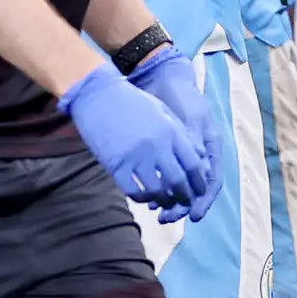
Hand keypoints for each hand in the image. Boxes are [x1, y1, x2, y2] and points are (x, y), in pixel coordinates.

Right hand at [61, 59, 212, 214]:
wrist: (98, 95)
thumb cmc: (131, 101)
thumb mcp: (162, 111)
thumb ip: (179, 134)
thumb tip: (196, 156)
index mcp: (172, 132)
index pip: (194, 165)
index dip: (199, 182)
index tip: (198, 190)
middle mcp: (157, 146)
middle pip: (178, 181)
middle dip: (184, 196)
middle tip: (184, 201)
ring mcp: (136, 157)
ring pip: (157, 191)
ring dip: (164, 200)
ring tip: (165, 202)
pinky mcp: (116, 165)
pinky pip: (134, 191)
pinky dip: (142, 198)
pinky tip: (144, 197)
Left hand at [127, 44, 226, 222]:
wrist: (160, 80)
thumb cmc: (180, 96)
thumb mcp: (191, 117)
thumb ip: (195, 142)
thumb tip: (200, 169)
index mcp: (209, 148)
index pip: (211, 182)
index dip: (204, 201)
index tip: (193, 216)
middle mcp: (197, 157)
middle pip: (193, 190)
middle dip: (181, 207)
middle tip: (165, 218)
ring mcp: (180, 157)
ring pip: (178, 187)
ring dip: (169, 202)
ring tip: (156, 213)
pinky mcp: (163, 155)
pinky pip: (163, 178)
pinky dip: (157, 190)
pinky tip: (146, 198)